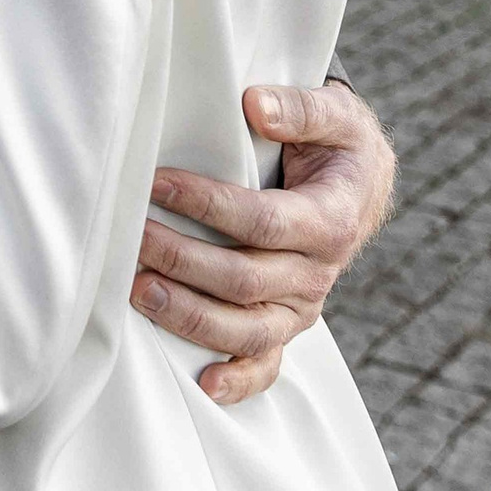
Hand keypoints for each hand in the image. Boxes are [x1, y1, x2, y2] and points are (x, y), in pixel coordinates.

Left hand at [130, 81, 395, 407]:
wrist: (360, 185)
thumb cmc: (337, 144)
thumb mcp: (336, 115)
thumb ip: (300, 107)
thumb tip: (255, 105)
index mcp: (330, 221)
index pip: (262, 221)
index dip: (207, 204)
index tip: (157, 183)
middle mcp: (318, 273)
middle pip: (244, 280)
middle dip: (182, 260)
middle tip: (131, 237)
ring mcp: (301, 307)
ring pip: (246, 330)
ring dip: (189, 316)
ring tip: (136, 291)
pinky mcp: (286, 325)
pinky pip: (266, 365)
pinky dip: (238, 382)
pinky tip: (202, 385)